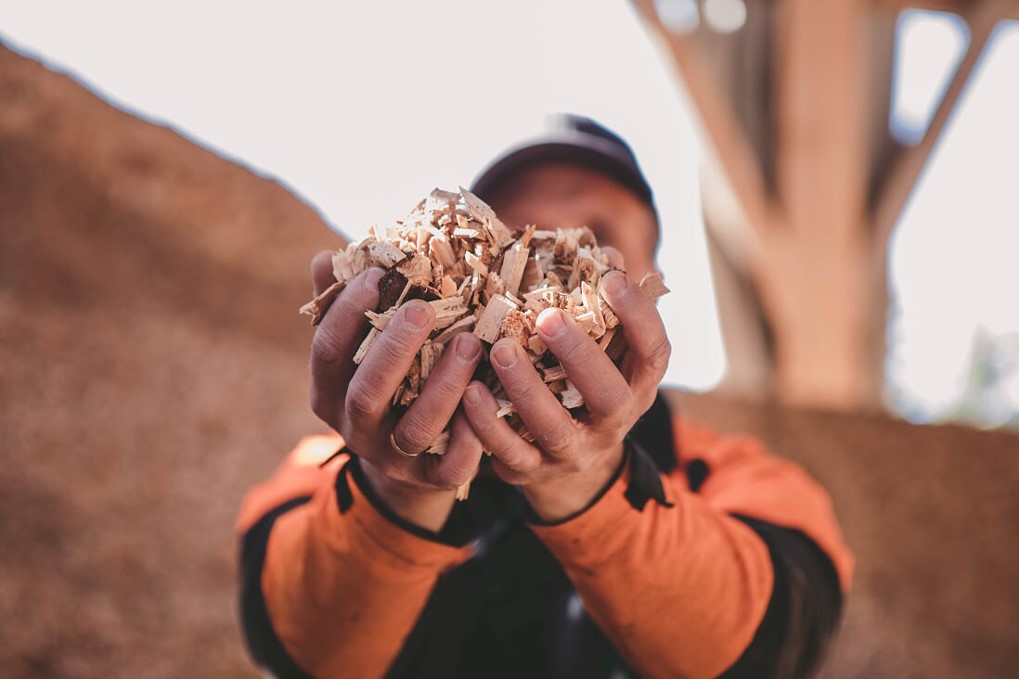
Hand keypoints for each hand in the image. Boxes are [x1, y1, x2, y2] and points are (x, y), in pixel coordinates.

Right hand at [308, 252, 484, 530]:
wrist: (410, 460)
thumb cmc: (388, 380)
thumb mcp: (362, 347)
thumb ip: (346, 306)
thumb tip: (326, 257)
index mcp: (331, 390)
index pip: (328, 351)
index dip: (347, 313)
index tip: (377, 273)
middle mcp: (356, 427)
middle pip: (367, 392)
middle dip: (394, 349)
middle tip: (423, 308)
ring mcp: (394, 457)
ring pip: (416, 428)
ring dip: (442, 386)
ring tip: (469, 344)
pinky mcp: (433, 480)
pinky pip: (451, 466)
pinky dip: (470, 438)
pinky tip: (489, 400)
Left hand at [461, 267, 670, 521]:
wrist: (568, 469)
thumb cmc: (581, 383)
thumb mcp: (602, 350)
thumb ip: (601, 305)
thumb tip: (604, 252)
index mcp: (636, 384)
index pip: (654, 351)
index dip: (639, 316)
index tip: (612, 278)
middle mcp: (613, 422)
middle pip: (607, 395)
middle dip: (579, 355)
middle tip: (547, 316)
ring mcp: (575, 452)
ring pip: (554, 428)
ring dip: (527, 389)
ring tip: (501, 349)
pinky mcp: (532, 472)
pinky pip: (510, 453)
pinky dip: (488, 425)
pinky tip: (470, 393)